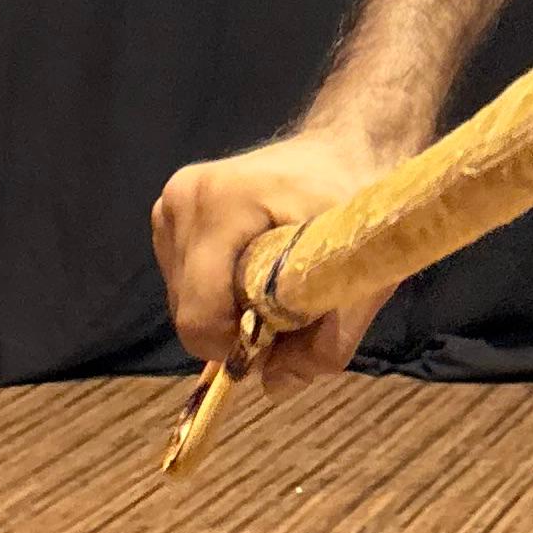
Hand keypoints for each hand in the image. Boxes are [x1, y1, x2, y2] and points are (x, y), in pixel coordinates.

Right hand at [149, 125, 396, 391]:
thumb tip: (274, 387)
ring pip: (184, 302)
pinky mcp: (168, 213)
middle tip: (292, 307)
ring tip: (277, 280)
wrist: (349, 145)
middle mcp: (182, 200)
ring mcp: (169, 204)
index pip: (199, 316)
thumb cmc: (360, 202)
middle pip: (190, 313)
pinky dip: (219, 291)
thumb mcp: (364, 276)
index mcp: (221, 204)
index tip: (286, 336)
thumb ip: (326, 342)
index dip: (240, 347)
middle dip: (237, 328)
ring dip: (229, 310)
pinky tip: (254, 266)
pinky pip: (184, 282)